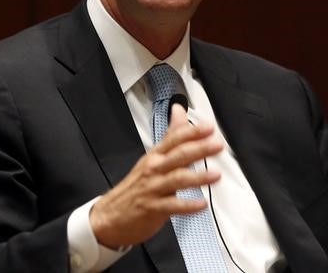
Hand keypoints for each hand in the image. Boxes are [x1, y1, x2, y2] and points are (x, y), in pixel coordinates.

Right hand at [89, 103, 222, 247]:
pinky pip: (172, 206)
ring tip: (215, 175)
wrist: (111, 216)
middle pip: (178, 155)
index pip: (174, 139)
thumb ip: (171, 136)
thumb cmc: (136, 186)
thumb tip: (179, 111)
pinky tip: (201, 204)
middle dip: (199, 149)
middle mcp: (154, 169)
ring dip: (198, 177)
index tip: (209, 127)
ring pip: (176, 179)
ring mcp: (153, 188)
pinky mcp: (152, 209)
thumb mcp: (152, 157)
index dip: (192, 132)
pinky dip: (187, 205)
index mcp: (156, 155)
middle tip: (217, 145)